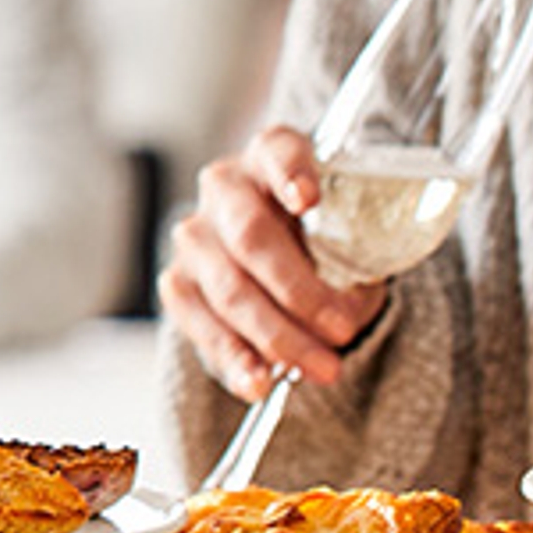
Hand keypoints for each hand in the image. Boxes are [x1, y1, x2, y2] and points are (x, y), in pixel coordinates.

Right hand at [160, 124, 381, 396]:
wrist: (284, 260)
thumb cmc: (325, 239)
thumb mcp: (352, 233)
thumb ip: (355, 257)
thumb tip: (348, 306)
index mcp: (272, 156)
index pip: (278, 151)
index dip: (291, 173)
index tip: (308, 201)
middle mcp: (225, 188)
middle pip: (252, 236)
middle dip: (300, 291)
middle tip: (343, 330)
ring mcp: (194, 235)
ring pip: (229, 288)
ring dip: (278, 336)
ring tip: (322, 368)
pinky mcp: (178, 282)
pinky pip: (200, 323)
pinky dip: (233, 357)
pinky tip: (259, 381)